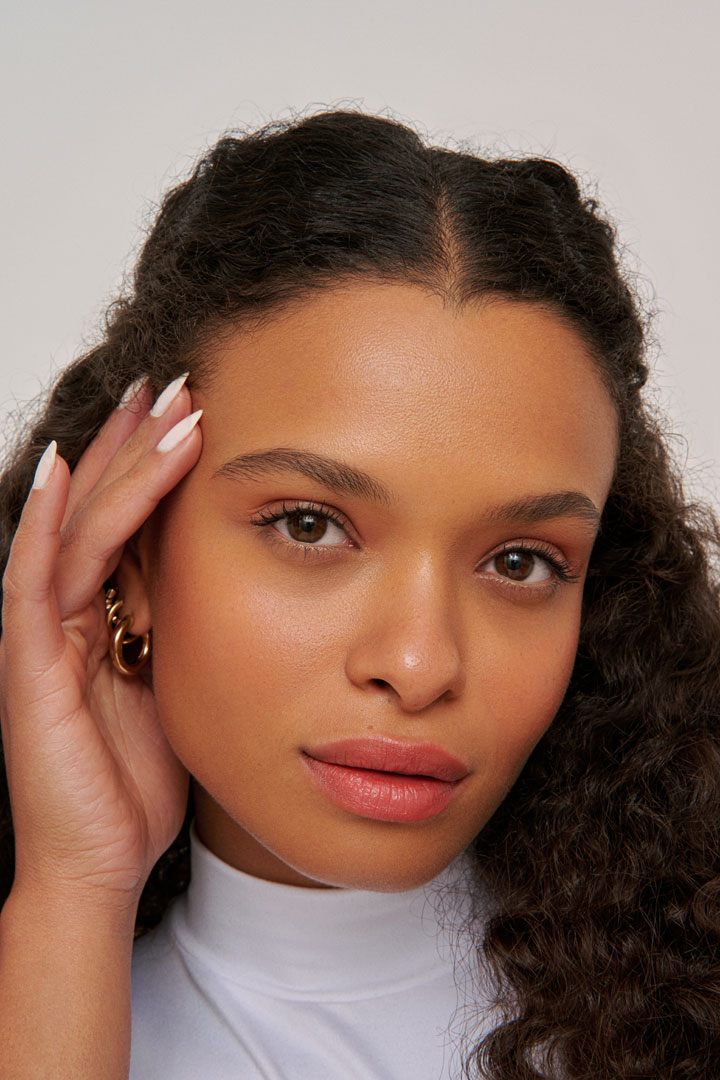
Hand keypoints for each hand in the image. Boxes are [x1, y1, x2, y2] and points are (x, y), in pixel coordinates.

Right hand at [0, 375, 201, 907]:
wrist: (99, 861)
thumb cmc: (138, 781)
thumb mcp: (179, 687)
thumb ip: (186, 631)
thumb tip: (230, 580)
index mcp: (104, 616)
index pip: (129, 521)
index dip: (156, 464)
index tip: (196, 410)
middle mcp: (67, 612)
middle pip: (100, 507)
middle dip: (138, 441)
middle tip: (178, 380)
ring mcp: (42, 634)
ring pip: (76, 527)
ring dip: (117, 464)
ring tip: (156, 405)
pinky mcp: (28, 664)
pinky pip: (35, 579)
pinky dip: (51, 522)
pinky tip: (68, 467)